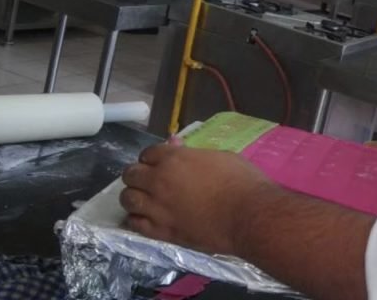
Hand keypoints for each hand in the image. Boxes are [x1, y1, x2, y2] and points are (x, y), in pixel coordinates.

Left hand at [120, 145, 275, 255]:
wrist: (248, 216)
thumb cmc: (242, 181)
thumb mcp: (221, 156)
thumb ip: (193, 153)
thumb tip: (175, 145)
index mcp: (174, 159)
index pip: (148, 153)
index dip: (153, 158)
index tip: (160, 163)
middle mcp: (158, 181)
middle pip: (131, 174)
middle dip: (138, 175)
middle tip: (149, 181)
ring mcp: (157, 207)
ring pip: (128, 199)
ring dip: (133, 196)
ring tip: (144, 199)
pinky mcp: (161, 231)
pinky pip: (135, 223)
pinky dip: (136, 218)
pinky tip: (146, 217)